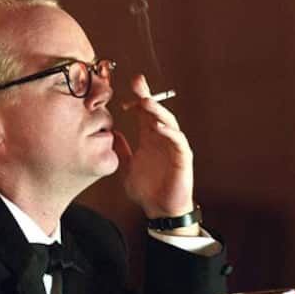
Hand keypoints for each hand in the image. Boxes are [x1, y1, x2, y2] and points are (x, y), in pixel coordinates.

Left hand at [113, 75, 194, 221]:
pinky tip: (159, 127)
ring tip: (146, 102)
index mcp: (149, 138)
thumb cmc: (147, 190)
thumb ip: (121, 150)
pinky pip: (178, 142)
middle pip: (156, 112)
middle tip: (137, 82)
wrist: (159, 210)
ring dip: (158, 111)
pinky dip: (170, 133)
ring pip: (169, 122)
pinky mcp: (183, 158)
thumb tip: (111, 133)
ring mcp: (174, 146)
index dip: (138, 97)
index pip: (144, 113)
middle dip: (147, 96)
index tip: (129, 84)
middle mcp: (162, 138)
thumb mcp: (127, 167)